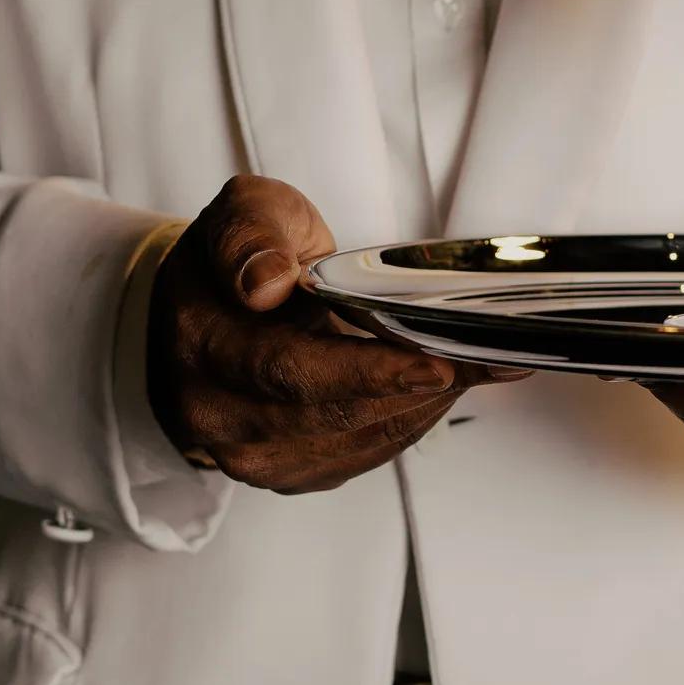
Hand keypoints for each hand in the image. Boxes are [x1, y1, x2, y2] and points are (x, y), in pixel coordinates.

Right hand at [147, 174, 525, 492]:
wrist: (206, 313)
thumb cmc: (237, 259)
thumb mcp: (245, 213)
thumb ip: (252, 235)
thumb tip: (265, 282)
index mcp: (202, 340)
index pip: (286, 368)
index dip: (364, 371)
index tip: (432, 364)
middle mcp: (214, 409)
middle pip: (330, 414)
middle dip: (414, 389)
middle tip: (481, 361)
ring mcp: (247, 450)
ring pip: (353, 441)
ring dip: (421, 406)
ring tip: (475, 366)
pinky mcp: (284, 471)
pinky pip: (359, 455)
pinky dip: (406, 421)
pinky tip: (435, 388)